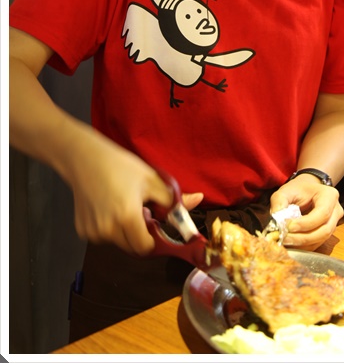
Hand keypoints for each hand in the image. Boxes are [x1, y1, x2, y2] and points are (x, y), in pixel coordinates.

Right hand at [67, 131, 202, 255]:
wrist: (84, 158)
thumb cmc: (119, 165)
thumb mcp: (151, 179)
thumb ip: (174, 198)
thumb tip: (199, 200)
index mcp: (127, 217)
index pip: (147, 248)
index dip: (155, 238)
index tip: (156, 223)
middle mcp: (108, 229)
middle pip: (133, 247)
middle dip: (141, 234)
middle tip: (141, 211)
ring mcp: (93, 232)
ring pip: (119, 242)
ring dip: (126, 231)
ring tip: (124, 205)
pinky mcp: (83, 230)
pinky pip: (104, 237)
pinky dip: (110, 227)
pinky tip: (109, 207)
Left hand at [270, 174, 343, 250]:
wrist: (307, 190)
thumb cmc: (297, 189)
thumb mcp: (285, 191)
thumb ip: (279, 202)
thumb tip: (277, 221)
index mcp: (329, 195)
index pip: (322, 214)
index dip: (306, 223)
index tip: (288, 227)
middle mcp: (336, 210)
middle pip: (325, 230)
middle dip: (304, 237)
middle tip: (285, 238)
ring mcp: (335, 222)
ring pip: (322, 239)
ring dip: (303, 244)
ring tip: (285, 242)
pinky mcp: (328, 232)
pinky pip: (318, 243)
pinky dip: (304, 246)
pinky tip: (292, 244)